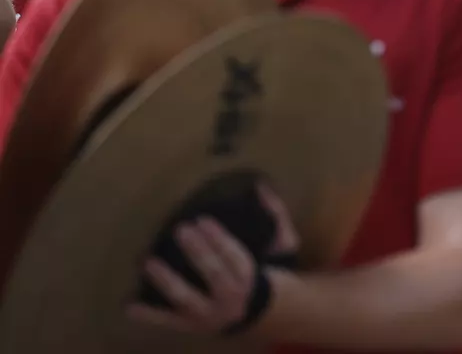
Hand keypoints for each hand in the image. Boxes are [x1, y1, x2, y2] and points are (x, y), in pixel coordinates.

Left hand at [128, 182, 298, 334]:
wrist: (259, 313)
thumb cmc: (267, 270)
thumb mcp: (282, 243)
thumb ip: (274, 214)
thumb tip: (260, 185)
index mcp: (251, 276)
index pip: (235, 256)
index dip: (219, 239)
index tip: (202, 220)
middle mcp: (230, 298)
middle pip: (214, 275)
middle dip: (197, 252)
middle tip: (180, 230)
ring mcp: (208, 315)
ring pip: (187, 299)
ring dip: (168, 282)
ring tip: (149, 262)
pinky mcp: (190, 326)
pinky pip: (168, 322)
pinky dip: (149, 315)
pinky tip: (129, 305)